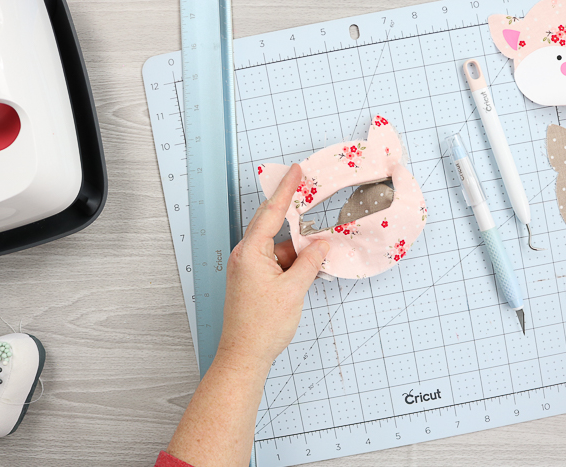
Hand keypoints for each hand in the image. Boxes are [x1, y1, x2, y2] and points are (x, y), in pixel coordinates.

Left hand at [216, 164, 329, 372]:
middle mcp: (244, 256)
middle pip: (271, 225)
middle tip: (310, 197)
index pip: (271, 212)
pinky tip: (307, 269)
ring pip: (276, 246)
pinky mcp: (251, 280)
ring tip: (318, 253)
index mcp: (250, 253)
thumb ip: (309, 262)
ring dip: (296, 248)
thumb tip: (321, 245)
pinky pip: (274, 261)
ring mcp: (247, 268)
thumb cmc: (263, 326)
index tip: (296, 171)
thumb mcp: (294, 290)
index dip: (287, 190)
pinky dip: (291, 262)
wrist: (244, 356)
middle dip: (292, 215)